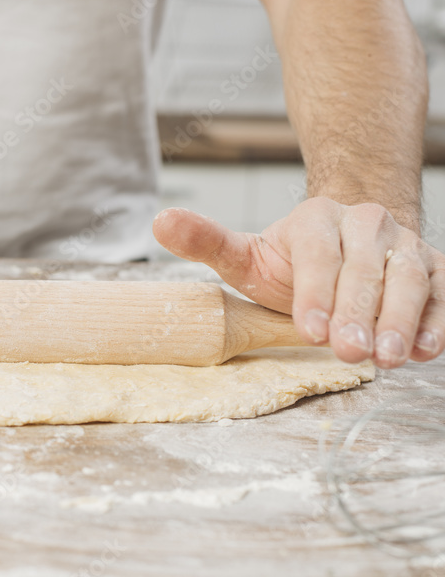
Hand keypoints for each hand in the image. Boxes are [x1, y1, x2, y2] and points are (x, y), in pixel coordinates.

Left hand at [153, 198, 444, 368]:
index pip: (318, 254)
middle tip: (349, 351)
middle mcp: (365, 224)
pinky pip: (443, 291)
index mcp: (316, 219)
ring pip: (410, 277)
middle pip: (366, 267)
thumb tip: (160, 221)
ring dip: (401, 318)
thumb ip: (207, 242)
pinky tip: (424, 349)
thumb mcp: (244, 254)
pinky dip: (437, 319)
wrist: (344, 242)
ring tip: (388, 357)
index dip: (315, 293)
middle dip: (358, 311)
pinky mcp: (434, 267)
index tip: (309, 330)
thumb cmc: (290, 259)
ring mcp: (404, 244)